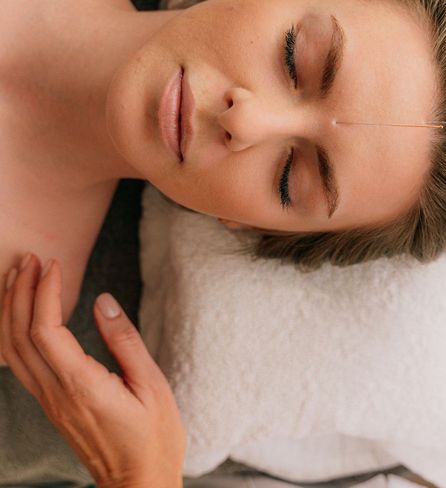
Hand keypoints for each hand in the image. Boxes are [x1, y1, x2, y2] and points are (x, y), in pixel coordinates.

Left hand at [1, 253, 186, 487]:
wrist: (139, 483)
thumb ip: (124, 340)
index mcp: (81, 385)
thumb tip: (102, 301)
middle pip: (18, 337)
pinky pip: (20, 363)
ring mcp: (49, 402)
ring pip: (12, 351)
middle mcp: (55, 393)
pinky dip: (14, 332)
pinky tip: (21, 316)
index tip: (53, 264)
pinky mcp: (51, 405)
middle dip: (18, 292)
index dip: (44, 293)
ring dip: (11, 309)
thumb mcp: (151, 384)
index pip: (45, 331)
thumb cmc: (153, 436)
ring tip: (18, 277)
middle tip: (29, 258)